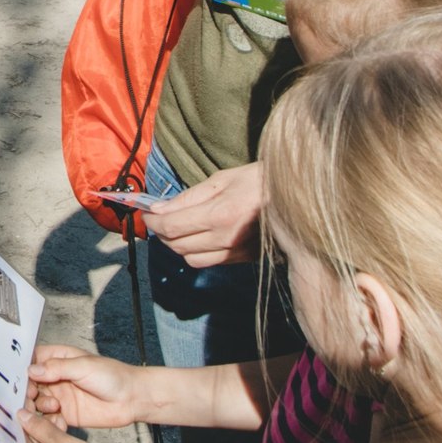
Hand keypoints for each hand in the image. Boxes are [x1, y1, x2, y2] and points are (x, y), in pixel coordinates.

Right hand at [28, 343, 152, 428]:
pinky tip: (58, 418)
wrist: (132, 399)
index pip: (34, 360)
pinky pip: (48, 418)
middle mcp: (57, 377)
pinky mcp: (65, 414)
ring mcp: (60, 396)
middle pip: (31, 383)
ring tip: (54, 406)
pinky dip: (47, 420)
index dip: (24, 368)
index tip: (20, 377)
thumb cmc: (113, 376)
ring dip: (39, 405)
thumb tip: (32, 370)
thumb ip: (57, 368)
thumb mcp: (83, 366)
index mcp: (59, 359)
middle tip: (31, 395)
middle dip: (28, 390)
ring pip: (37, 401)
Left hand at [139, 161, 264, 266]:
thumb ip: (187, 198)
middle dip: (162, 233)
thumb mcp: (220, 180)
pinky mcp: (244, 259)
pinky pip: (209, 262)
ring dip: (177, 245)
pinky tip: (199, 235)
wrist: (295, 197)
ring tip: (177, 228)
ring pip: (191, 259)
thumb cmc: (258, 181)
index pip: (171, 227)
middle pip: (177, 246)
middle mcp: (226, 239)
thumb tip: (158, 210)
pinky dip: (196, 251)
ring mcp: (236, 252)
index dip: (152, 223)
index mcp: (220, 215)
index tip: (146, 214)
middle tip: (159, 218)